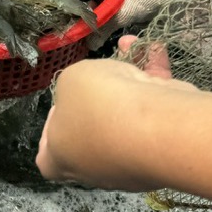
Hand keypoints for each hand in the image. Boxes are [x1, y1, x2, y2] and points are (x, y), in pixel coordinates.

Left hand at [37, 36, 197, 188]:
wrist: (155, 126)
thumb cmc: (98, 106)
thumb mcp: (69, 81)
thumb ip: (71, 87)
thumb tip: (85, 95)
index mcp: (63, 158)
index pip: (49, 159)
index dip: (50, 135)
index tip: (59, 109)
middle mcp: (96, 165)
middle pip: (91, 129)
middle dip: (98, 96)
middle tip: (100, 71)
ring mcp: (130, 156)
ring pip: (127, 113)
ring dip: (129, 78)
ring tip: (129, 47)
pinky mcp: (163, 143)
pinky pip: (155, 108)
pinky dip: (155, 80)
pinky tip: (154, 51)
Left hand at [92, 0, 208, 42]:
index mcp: (138, 7)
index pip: (109, 23)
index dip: (91, 25)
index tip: (75, 29)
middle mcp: (145, 15)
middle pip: (116, 17)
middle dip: (101, 9)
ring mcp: (153, 12)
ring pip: (126, 11)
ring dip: (113, 2)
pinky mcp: (157, 5)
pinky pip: (136, 6)